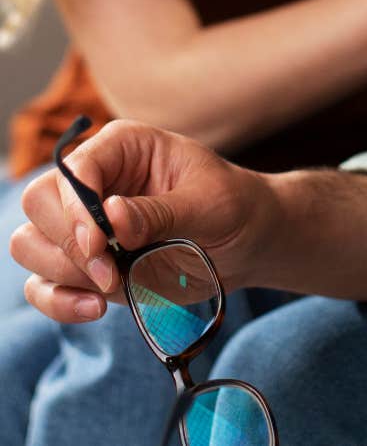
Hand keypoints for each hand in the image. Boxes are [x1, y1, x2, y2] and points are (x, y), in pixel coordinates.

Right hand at [10, 120, 275, 323]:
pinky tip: (95, 309)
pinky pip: (42, 282)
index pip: (73, 170)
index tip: (100, 247)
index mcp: (123, 146)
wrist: (246, 242)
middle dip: (68, 244)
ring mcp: (85, 223)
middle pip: (40, 203)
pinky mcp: (85, 264)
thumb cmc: (233, 206)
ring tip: (112, 287)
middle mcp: (95, 179)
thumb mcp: (209, 202)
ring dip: (62, 272)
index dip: (76, 209)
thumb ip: (161, 211)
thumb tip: (113, 215)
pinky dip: (58, 300)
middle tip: (110, 272)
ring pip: (31, 242)